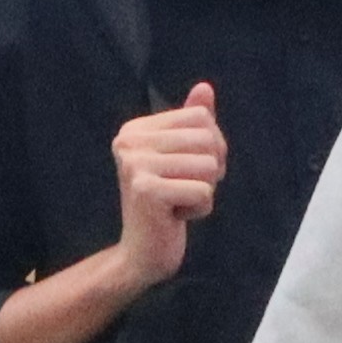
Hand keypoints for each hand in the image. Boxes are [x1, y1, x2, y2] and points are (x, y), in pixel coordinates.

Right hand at [104, 85, 225, 286]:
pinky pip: (204, 193)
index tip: (187, 170)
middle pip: (208, 139)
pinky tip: (175, 216)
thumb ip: (192, 124)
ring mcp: (135, 165)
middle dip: (210, 170)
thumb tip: (205, 88)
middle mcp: (130, 141)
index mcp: (136, 129)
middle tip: (184, 190)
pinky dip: (200, 210)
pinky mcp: (146, 191)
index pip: (201, 117)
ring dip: (204, 191)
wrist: (142, 253)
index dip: (211, 146)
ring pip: (209, 166)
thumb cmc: (167, 204)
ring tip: (178, 202)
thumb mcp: (181, 158)